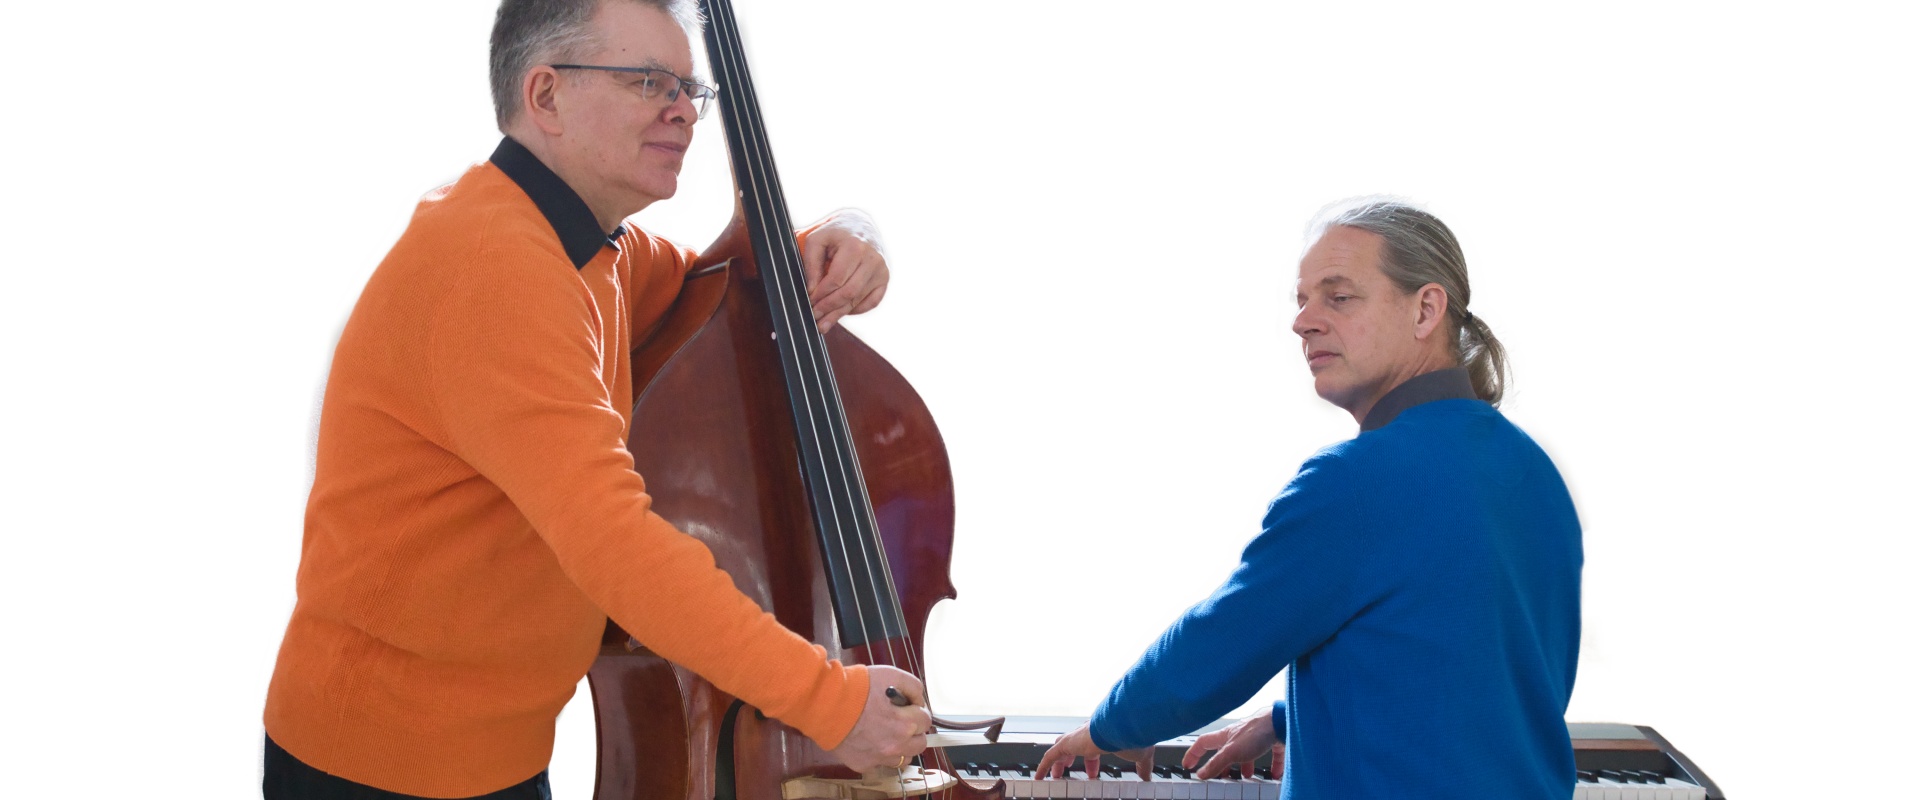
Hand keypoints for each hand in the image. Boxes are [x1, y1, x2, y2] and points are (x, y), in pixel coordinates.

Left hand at [800, 209, 888, 332]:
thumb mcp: (817, 240)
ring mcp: (881, 270)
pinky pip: (871, 303)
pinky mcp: (885, 279)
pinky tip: (842, 311)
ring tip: (824, 323)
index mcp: (854, 246)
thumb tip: (813, 291)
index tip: (809, 303)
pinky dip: (855, 310)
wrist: (860, 225)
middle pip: (848, 292)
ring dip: (839, 314)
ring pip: (858, 300)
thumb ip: (811, 263)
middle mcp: (872, 258)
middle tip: (815, 317)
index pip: (836, 279)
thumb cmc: (835, 234)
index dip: (821, 294)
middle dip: (829, 308)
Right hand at [826, 665, 929, 771]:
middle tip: (900, 721)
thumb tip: (919, 701)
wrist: (825, 702)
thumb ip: (913, 687)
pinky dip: (879, 754)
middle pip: (920, 744)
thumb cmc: (857, 686)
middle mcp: (896, 745)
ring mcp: (879, 758)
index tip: (906, 708)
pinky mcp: (863, 765)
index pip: (926, 721)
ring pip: (903, 759)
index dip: (916, 711)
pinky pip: (881, 764)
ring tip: (887, 733)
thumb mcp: (891, 674)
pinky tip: (870, 740)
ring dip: (900, 746)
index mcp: (905, 723)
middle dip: (913, 731)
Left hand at [1035, 722, 1154, 780]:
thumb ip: (1143, 766)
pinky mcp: (1068, 743)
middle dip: (1069, 759)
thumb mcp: (1140, 755)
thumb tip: (1147, 776)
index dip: (1091, 760)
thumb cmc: (1133, 736)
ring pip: (1060, 748)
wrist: (1126, 727)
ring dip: (1056, 762)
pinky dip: (1043, 766)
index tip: (1091, 772)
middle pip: (1073, 745)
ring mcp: (1077, 737)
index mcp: (1104, 735)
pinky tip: (1039, 776)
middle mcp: (1088, 734)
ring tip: (1053, 775)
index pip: (1092, 747)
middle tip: (1066, 770)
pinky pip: (1050, 755)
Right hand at [1182, 708, 1283, 780]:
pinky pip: (1271, 754)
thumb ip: (1216, 764)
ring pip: (1248, 753)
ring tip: (1247, 777)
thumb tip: (1201, 773)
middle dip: (1223, 764)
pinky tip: (1274, 774)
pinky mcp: (1273, 740)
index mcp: (1225, 736)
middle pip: (1226, 750)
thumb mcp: (1231, 752)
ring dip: (1246, 766)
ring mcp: (1256, 737)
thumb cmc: (1256, 731)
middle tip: (1221, 776)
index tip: (1189, 765)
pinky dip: (1272, 765)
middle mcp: (1239, 735)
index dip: (1193, 754)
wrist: (1282, 722)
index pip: (1203, 743)